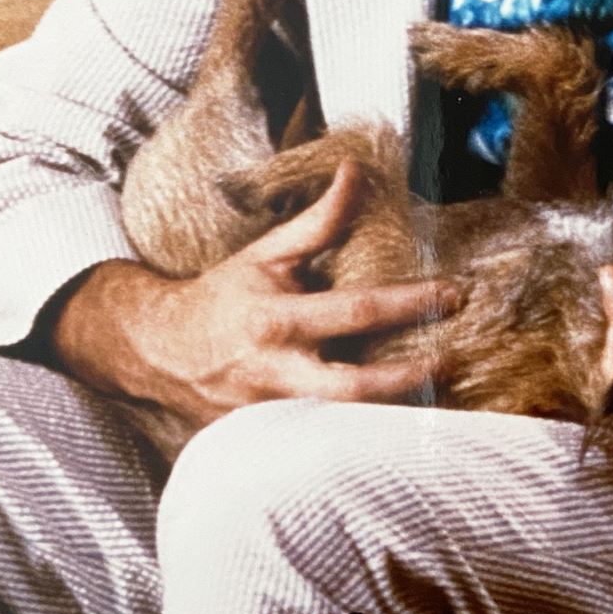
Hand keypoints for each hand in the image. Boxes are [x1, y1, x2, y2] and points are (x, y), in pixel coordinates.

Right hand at [53, 162, 459, 449]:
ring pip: (341, 424)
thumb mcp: (268, 253)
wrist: (158, 350)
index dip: (409, 303)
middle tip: (454, 361)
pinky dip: (359, 438)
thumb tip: (360, 171)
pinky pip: (321, 442)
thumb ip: (321, 219)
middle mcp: (277, 372)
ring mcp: (271, 414)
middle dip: (410, 378)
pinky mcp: (266, 442)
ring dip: (392, 415)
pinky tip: (396, 432)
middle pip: (353, 388)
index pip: (356, 310)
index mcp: (279, 319)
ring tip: (441, 401)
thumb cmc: (224, 296)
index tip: (454, 293)